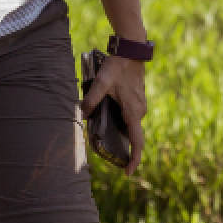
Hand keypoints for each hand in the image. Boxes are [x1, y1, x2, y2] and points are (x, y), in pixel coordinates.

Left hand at [80, 54, 147, 174]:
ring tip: (107, 139)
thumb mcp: (102, 82)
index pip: (138, 141)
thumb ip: (91, 99)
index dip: (134, 159)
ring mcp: (140, 104)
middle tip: (107, 156)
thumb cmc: (118, 66)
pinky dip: (124, 124)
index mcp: (133, 111)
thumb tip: (81, 115)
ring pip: (132, 126)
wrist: (131, 49)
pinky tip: (111, 120)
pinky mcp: (138, 99)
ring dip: (122, 134)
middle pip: (133, 136)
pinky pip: (132, 118)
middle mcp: (140, 111)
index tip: (128, 173)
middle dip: (124, 148)